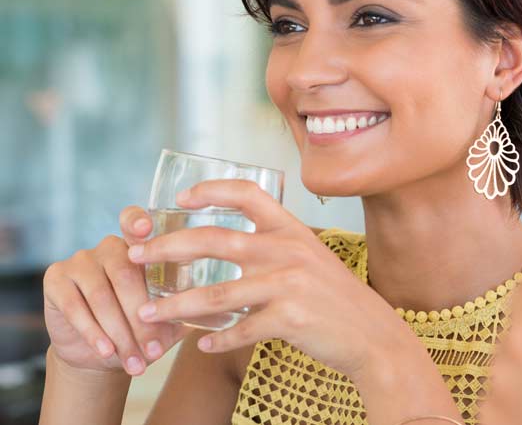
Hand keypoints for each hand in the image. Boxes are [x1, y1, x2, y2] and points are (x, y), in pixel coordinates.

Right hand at [43, 208, 193, 376]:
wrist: (101, 353)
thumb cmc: (142, 328)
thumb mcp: (168, 319)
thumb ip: (186, 308)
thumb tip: (218, 312)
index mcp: (139, 246)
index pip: (134, 222)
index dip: (138, 222)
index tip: (146, 229)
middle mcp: (109, 247)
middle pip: (125, 275)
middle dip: (141, 318)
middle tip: (154, 350)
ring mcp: (80, 260)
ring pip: (101, 296)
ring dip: (120, 333)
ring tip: (136, 362)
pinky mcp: (55, 279)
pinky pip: (75, 307)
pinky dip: (94, 333)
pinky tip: (106, 352)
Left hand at [126, 179, 411, 380]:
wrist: (372, 333)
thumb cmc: (336, 296)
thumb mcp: (311, 257)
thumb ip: (276, 247)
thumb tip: (231, 247)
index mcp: (291, 230)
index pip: (247, 194)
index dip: (211, 191)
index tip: (181, 200)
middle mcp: (287, 250)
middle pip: (214, 240)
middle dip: (166, 247)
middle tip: (136, 255)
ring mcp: (288, 285)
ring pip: (217, 294)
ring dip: (175, 305)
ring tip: (148, 313)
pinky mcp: (289, 320)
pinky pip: (239, 330)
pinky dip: (217, 339)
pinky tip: (202, 344)